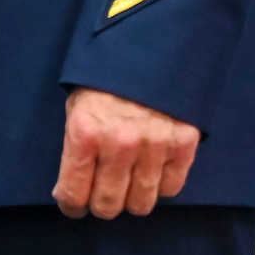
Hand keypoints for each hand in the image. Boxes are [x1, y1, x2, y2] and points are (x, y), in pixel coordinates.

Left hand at [53, 87, 200, 217]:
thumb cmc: (104, 78)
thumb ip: (76, 147)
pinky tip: (151, 169)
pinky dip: (160, 185)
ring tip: (127, 182)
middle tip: (101, 195)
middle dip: (101, 204)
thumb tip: (70, 191)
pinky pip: (171, 188)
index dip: (71, 205)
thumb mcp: (77, 106)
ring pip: (141, 203)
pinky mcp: (183, 144)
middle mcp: (119, 143)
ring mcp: (154, 145)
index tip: (73, 205)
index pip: (74, 193)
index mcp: (85, 132)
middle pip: (109, 205)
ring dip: (132, 198)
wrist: (149, 48)